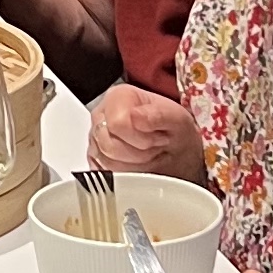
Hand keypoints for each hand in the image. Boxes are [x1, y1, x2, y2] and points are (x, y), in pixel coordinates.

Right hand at [86, 83, 209, 182]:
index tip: (159, 138)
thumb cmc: (175, 132)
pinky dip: (124, 176)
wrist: (176, 152)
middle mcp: (101, 116)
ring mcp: (94, 139)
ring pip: (106, 163)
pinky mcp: (95, 161)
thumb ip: (157, 115)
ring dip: (133, 165)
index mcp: (117, 97)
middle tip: (155, 147)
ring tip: (148, 154)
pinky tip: (137, 165)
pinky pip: (104, 175)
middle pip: (109, 146)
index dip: (142, 138)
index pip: (117, 124)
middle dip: (139, 153)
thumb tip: (134, 116)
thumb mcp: (178, 120)